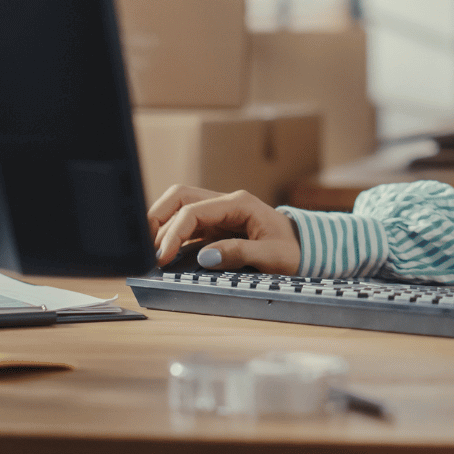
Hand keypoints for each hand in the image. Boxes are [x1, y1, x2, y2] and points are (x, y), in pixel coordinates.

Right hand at [148, 185, 300, 274]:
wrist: (306, 248)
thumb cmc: (293, 251)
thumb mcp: (273, 256)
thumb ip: (240, 254)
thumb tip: (206, 257)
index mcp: (239, 203)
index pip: (193, 210)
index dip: (172, 232)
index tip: (161, 256)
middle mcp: (225, 203)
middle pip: (179, 197)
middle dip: (157, 219)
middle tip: (147, 249)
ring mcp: (219, 213)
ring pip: (179, 207)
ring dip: (161, 226)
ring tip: (152, 253)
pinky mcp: (215, 226)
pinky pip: (186, 224)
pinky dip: (171, 236)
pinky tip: (164, 254)